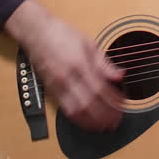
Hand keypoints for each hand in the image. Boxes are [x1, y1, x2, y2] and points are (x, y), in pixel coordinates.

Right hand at [4, 0, 124, 131]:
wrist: (36, 32)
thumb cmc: (62, 34)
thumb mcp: (88, 43)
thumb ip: (104, 63)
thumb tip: (120, 76)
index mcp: (80, 63)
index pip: (100, 88)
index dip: (113, 100)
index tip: (123, 106)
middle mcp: (68, 77)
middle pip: (90, 102)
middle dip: (105, 115)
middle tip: (116, 121)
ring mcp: (58, 85)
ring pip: (77, 109)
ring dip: (92, 121)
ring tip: (104, 126)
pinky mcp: (51, 90)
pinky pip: (65, 109)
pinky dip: (78, 118)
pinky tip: (87, 122)